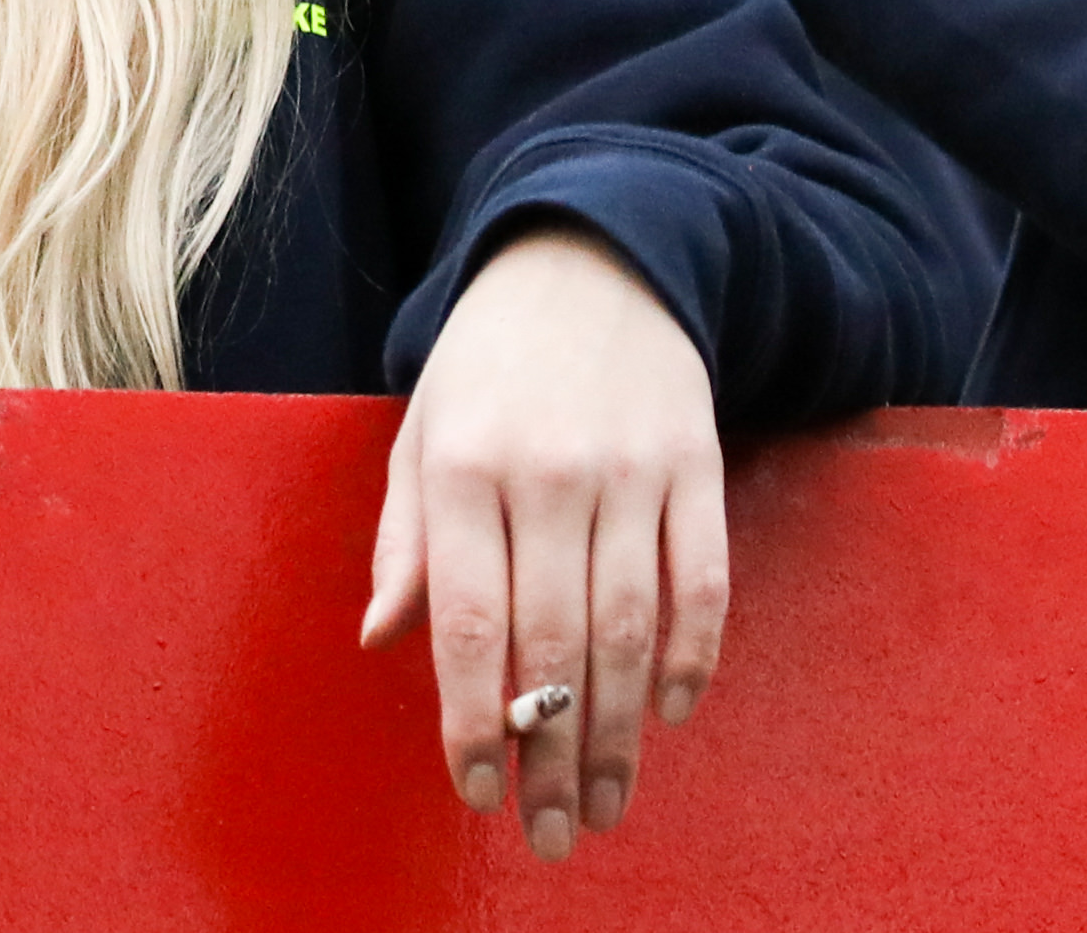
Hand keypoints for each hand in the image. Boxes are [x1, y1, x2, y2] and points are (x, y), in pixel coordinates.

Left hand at [361, 224, 728, 863]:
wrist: (596, 254)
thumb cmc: (491, 361)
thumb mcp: (422, 430)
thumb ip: (404, 539)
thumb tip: (382, 638)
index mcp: (464, 469)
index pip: (468, 623)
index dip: (474, 721)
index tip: (481, 793)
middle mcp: (548, 472)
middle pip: (554, 643)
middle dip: (552, 754)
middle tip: (555, 832)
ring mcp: (631, 468)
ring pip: (630, 627)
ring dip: (621, 730)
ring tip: (609, 803)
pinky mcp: (696, 462)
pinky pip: (704, 577)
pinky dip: (694, 653)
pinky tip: (672, 709)